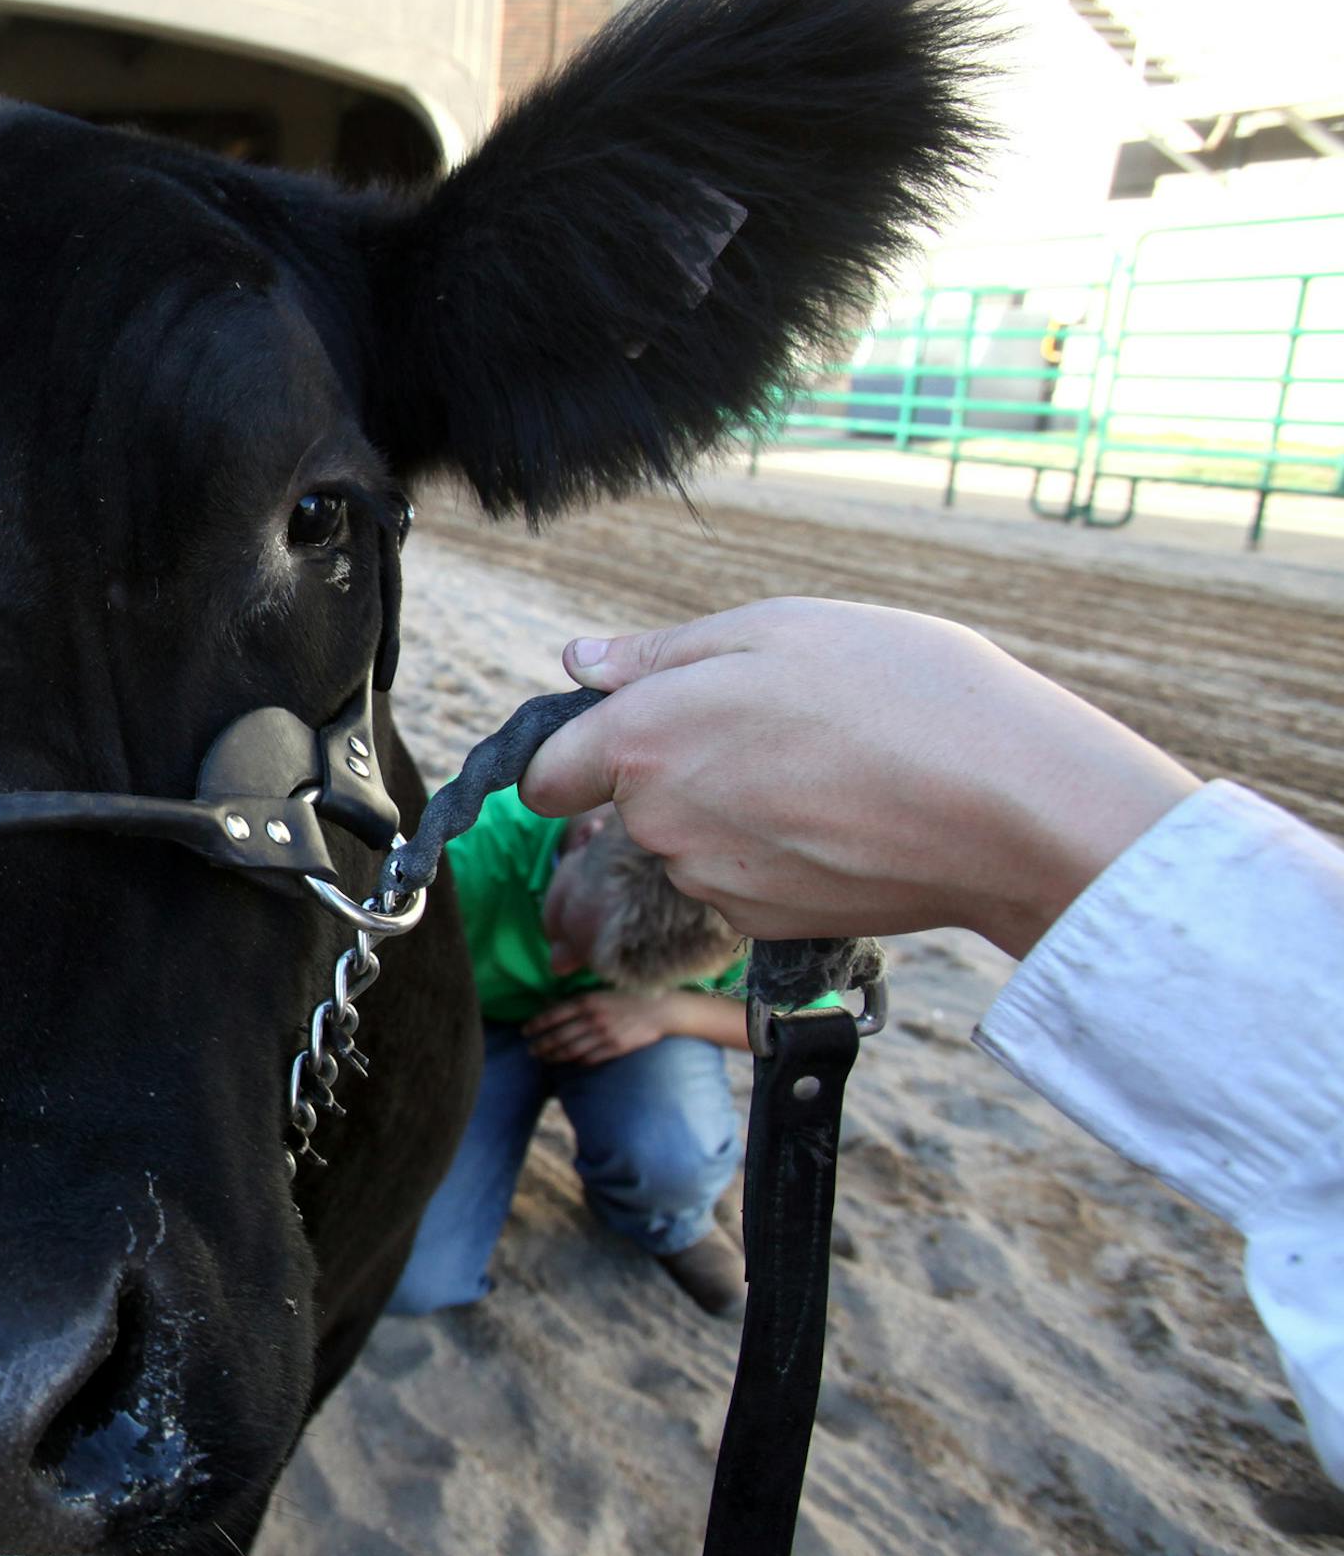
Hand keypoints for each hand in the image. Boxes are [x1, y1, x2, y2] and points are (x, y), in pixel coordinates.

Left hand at [520, 598, 1199, 958]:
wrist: (1010, 811)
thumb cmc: (901, 694)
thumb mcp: (776, 628)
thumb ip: (659, 654)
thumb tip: (579, 663)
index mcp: (643, 742)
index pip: (545, 776)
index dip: (577, 750)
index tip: (634, 724)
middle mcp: (659, 824)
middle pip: (630, 800)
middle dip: (676, 763)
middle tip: (775, 718)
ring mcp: (709, 884)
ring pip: (687, 841)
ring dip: (728, 806)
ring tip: (825, 762)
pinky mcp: (760, 927)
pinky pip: (738, 881)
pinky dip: (772, 852)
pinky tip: (842, 816)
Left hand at [524, 989, 676, 1064]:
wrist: (661, 1009)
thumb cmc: (629, 995)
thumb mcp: (601, 992)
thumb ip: (578, 1000)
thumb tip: (551, 1003)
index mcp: (588, 1001)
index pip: (554, 1015)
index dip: (537, 1025)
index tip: (525, 1031)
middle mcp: (593, 1018)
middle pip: (560, 1036)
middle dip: (542, 1045)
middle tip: (530, 1051)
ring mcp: (604, 1035)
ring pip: (572, 1050)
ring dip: (555, 1056)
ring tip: (544, 1058)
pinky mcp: (615, 1048)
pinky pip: (590, 1058)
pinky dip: (576, 1061)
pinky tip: (568, 1062)